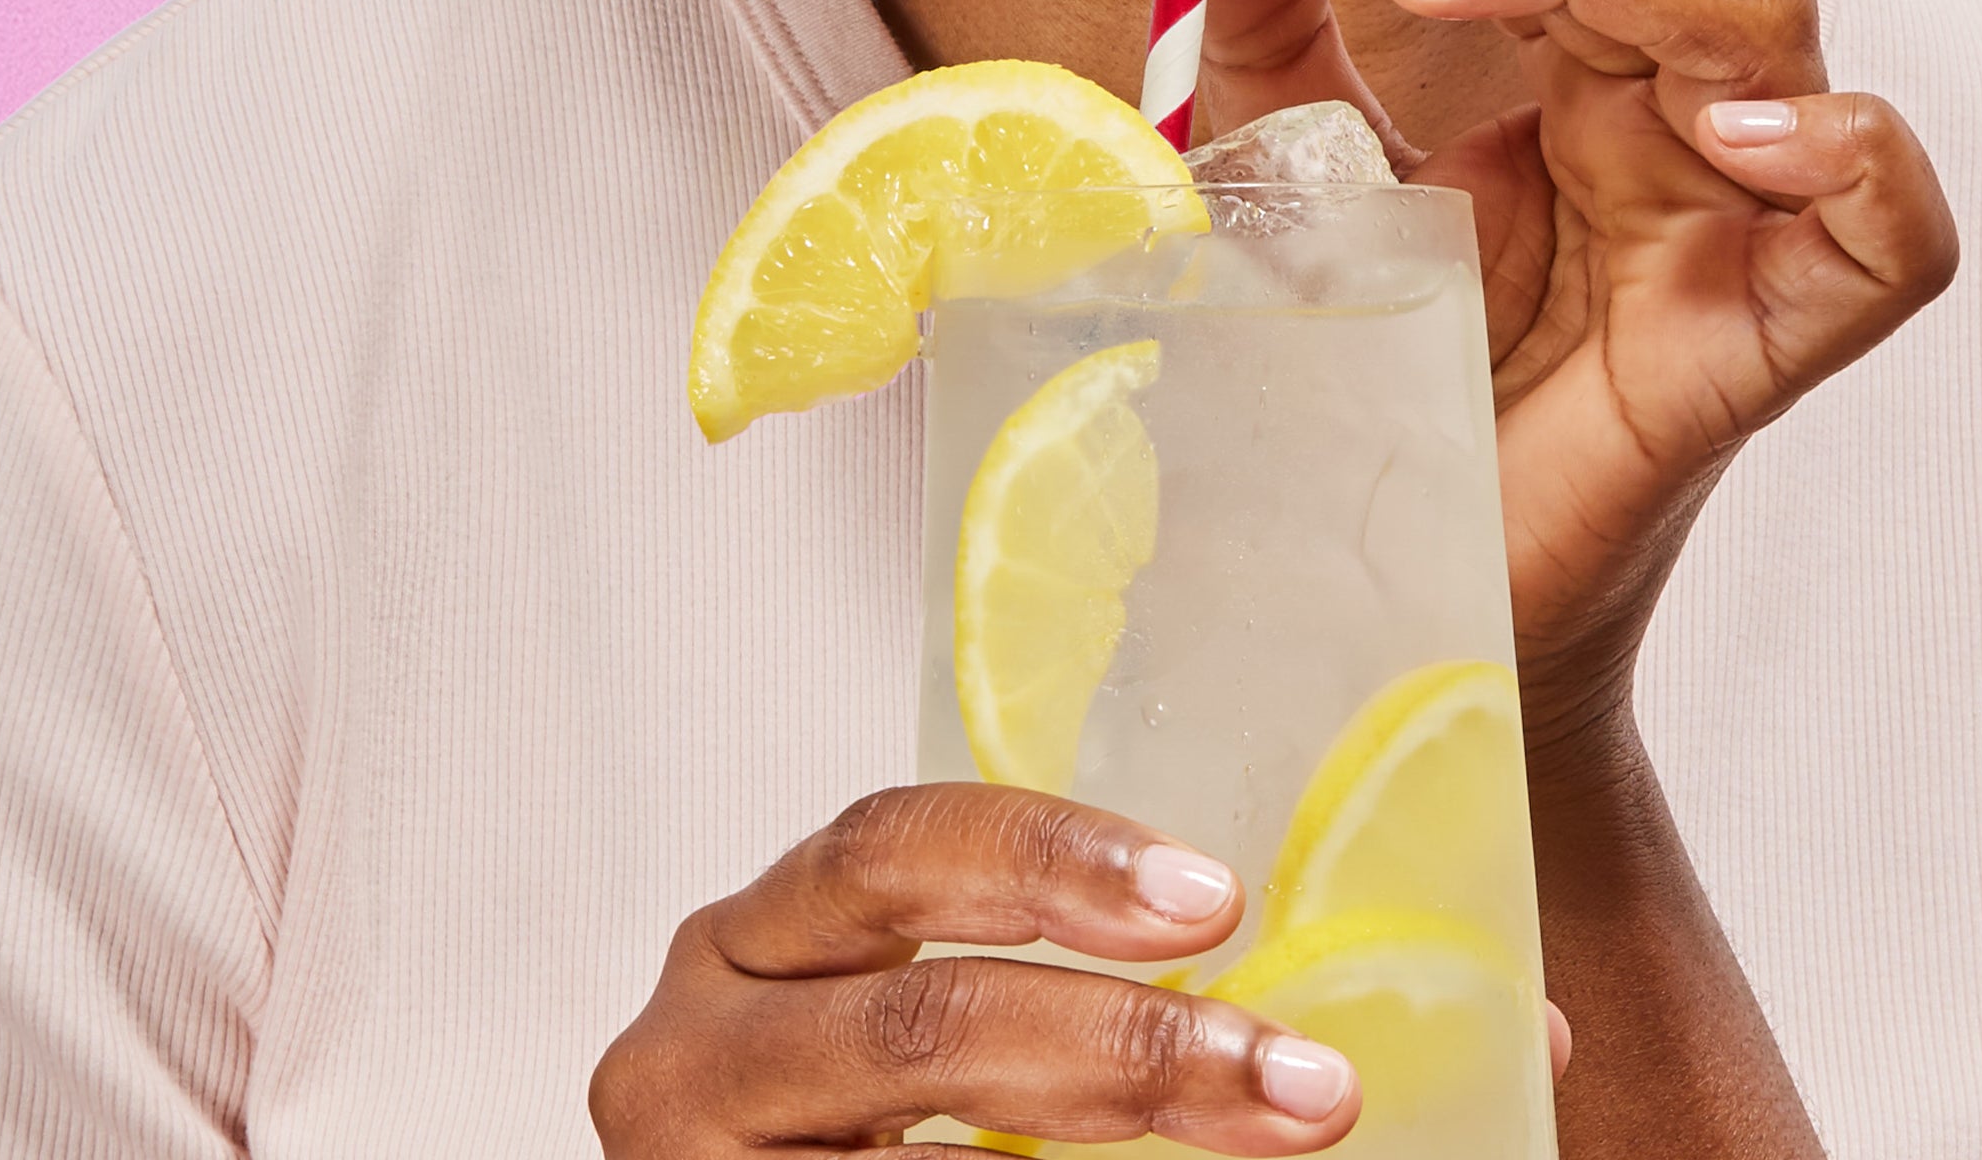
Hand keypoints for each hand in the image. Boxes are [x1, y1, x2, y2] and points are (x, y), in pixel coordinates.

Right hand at [587, 784, 1355, 1156]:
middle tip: (1285, 1068)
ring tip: (1265, 1129)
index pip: (896, 851)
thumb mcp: (860, 1038)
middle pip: (922, 1017)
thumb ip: (992, 1002)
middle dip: (1123, 1037)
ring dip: (1114, 1119)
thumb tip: (1227, 1025)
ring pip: (924, 1142)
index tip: (1215, 897)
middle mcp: (696, 1048)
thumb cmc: (795, 1125)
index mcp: (748, 946)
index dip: (1054, 857)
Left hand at [1156, 0, 1957, 724]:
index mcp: (1554, 58)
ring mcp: (1732, 216)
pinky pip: (1894, 226)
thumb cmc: (1355, 398)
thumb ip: (1257, 10)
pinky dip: (1843, 153)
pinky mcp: (1778, 342)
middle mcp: (1656, 111)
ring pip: (1759, 10)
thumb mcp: (1275, 176)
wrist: (1386, 631)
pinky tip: (1728, 134)